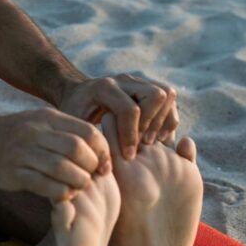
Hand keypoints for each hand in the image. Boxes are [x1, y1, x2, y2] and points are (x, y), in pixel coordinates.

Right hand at [0, 108, 111, 199]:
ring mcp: (22, 152)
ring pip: (61, 168)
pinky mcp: (13, 173)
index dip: (102, 151)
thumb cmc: (18, 134)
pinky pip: (44, 185)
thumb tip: (101, 151)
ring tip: (79, 187)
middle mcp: (35, 132)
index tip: (104, 165)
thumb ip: (66, 132)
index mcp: (47, 118)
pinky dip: (60, 193)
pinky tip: (64, 195)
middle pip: (76, 148)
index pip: (87, 132)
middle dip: (91, 167)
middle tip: (92, 177)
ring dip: (78, 182)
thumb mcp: (41, 122)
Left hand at [59, 73, 178, 160]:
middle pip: (155, 95)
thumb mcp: (75, 127)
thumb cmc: (75, 114)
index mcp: (104, 88)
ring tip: (152, 141)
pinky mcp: (147, 87)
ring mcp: (137, 81)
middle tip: (143, 144)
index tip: (129, 156)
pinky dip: (169, 118)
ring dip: (163, 120)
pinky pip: (170, 99)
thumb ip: (88, 142)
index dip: (132, 135)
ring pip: (166, 93)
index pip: (130, 109)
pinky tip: (159, 137)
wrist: (78, 95)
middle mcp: (123, 80)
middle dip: (151, 123)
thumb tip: (105, 166)